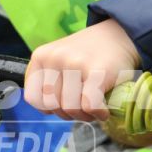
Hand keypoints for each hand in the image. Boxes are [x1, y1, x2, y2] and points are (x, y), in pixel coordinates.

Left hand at [24, 20, 139, 119]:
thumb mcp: (58, 60)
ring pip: (70, 108)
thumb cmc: (86, 55)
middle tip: (82, 108)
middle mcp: (54, 58)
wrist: (118, 35)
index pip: (33, 98)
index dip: (48, 108)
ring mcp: (75, 64)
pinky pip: (90, 105)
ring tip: (93, 109)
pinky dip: (98, 114)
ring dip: (84, 116)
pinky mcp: (97, 72)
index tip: (62, 104)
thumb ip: (48, 81)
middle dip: (68, 114)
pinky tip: (104, 111)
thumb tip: (48, 110)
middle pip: (52, 106)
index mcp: (41, 57)